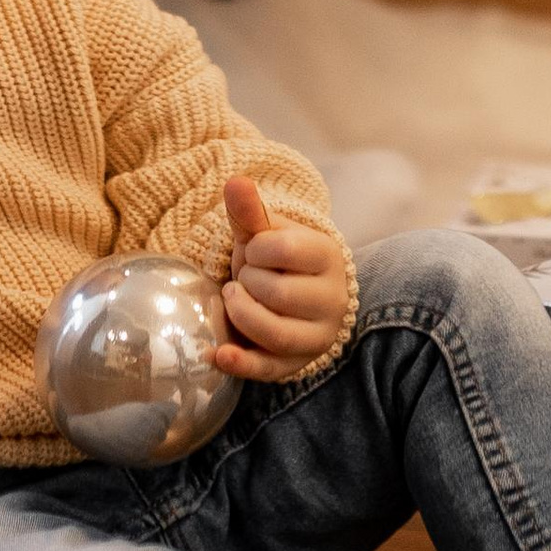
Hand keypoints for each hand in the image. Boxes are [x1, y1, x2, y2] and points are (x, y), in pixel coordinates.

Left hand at [214, 175, 350, 379]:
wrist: (293, 297)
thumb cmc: (277, 261)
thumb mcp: (265, 233)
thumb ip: (251, 211)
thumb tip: (235, 181)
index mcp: (328, 256)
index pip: (285, 249)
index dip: (256, 249)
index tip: (254, 251)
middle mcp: (332, 299)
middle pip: (279, 293)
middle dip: (248, 282)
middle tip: (243, 278)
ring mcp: (318, 336)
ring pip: (276, 333)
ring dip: (241, 314)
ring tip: (231, 300)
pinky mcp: (297, 364)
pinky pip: (268, 370)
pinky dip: (240, 363)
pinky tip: (218, 353)